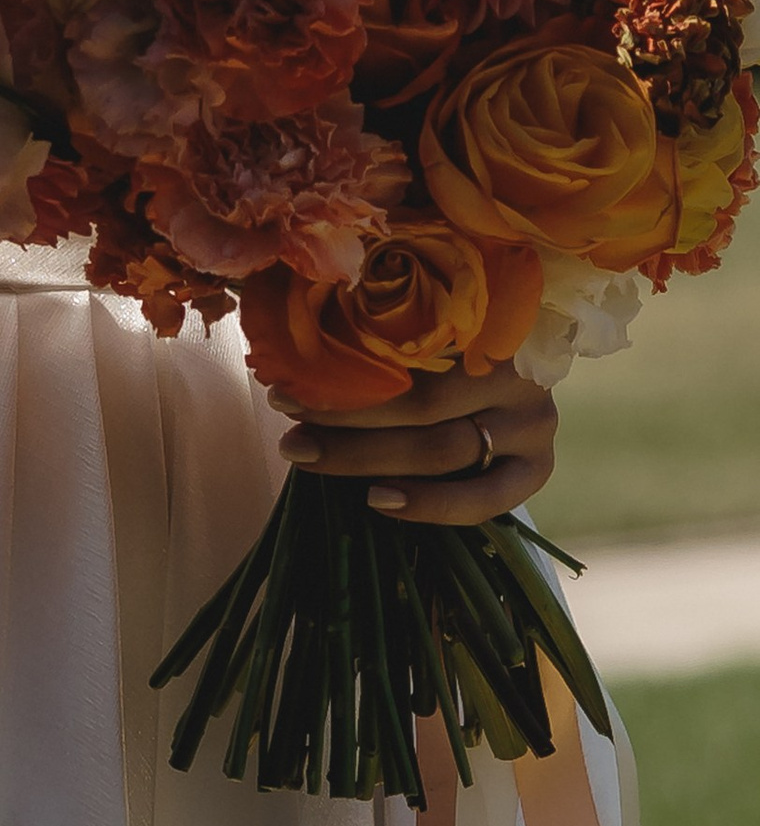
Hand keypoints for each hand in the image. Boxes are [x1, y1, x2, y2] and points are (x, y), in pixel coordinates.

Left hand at [272, 354, 555, 527]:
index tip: (285, 382)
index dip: (343, 370)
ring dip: (366, 459)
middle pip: (422, 404)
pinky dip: (429, 505)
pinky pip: (485, 498)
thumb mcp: (424, 326)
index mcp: (490, 320)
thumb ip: (381, 332)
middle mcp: (517, 371)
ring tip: (309, 458)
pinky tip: (377, 500)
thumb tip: (293, 348)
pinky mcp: (540, 467)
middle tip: (289, 427)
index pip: (408, 348)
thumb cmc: (449, 343)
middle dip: (344, 420)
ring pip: (444, 450)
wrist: (518, 373)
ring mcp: (534, 422)